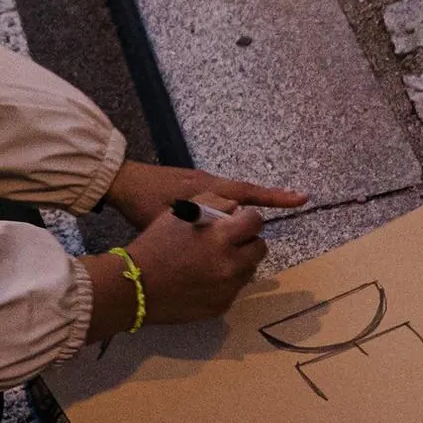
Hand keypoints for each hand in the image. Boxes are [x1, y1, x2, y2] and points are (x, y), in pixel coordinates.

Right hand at [81, 205, 267, 340]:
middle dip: (248, 241)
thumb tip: (236, 208)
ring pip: (249, 271)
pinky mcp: (221, 306)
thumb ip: (214, 204)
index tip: (239, 221)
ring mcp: (227, 289)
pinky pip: (234, 290)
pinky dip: (225, 283)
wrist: (134, 286)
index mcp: (221, 237)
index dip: (249, 218)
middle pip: (259, 248)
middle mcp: (230, 264)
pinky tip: (205, 279)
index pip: (256, 222)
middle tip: (230, 241)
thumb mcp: (181, 213)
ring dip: (238, 263)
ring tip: (215, 261)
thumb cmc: (155, 244)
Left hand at [102, 160, 307, 228]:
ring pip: (233, 196)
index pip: (249, 193)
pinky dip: (229, 208)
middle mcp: (209, 183)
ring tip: (260, 224)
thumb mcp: (168, 219)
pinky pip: (219, 197)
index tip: (301, 198)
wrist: (120, 181)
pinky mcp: (192, 187)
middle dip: (270, 198)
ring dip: (247, 207)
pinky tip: (230, 221)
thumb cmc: (143, 202)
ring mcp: (201, 184)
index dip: (275, 197)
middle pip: (247, 191)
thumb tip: (219, 240)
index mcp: (207, 190)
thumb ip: (194, 228)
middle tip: (297, 202)